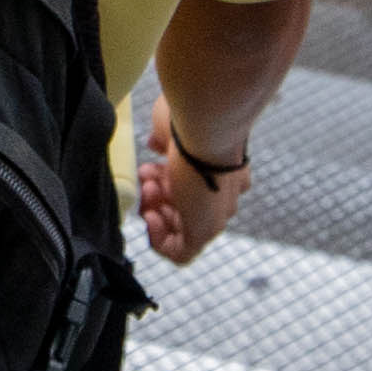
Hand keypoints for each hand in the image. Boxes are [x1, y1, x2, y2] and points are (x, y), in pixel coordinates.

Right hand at [135, 133, 254, 265]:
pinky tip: (150, 215)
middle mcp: (225, 193)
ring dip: (155, 210)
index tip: (153, 163)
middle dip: (158, 192)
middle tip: (146, 177)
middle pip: (185, 206)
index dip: (165, 177)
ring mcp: (216, 213)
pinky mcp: (205, 231)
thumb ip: (163, 138)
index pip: (194, 186)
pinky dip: (159, 238)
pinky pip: (181, 251)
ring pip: (181, 226)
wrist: (207, 123)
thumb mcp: (171, 127)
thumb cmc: (192, 118)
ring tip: (147, 188)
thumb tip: (155, 144)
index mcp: (223, 169)